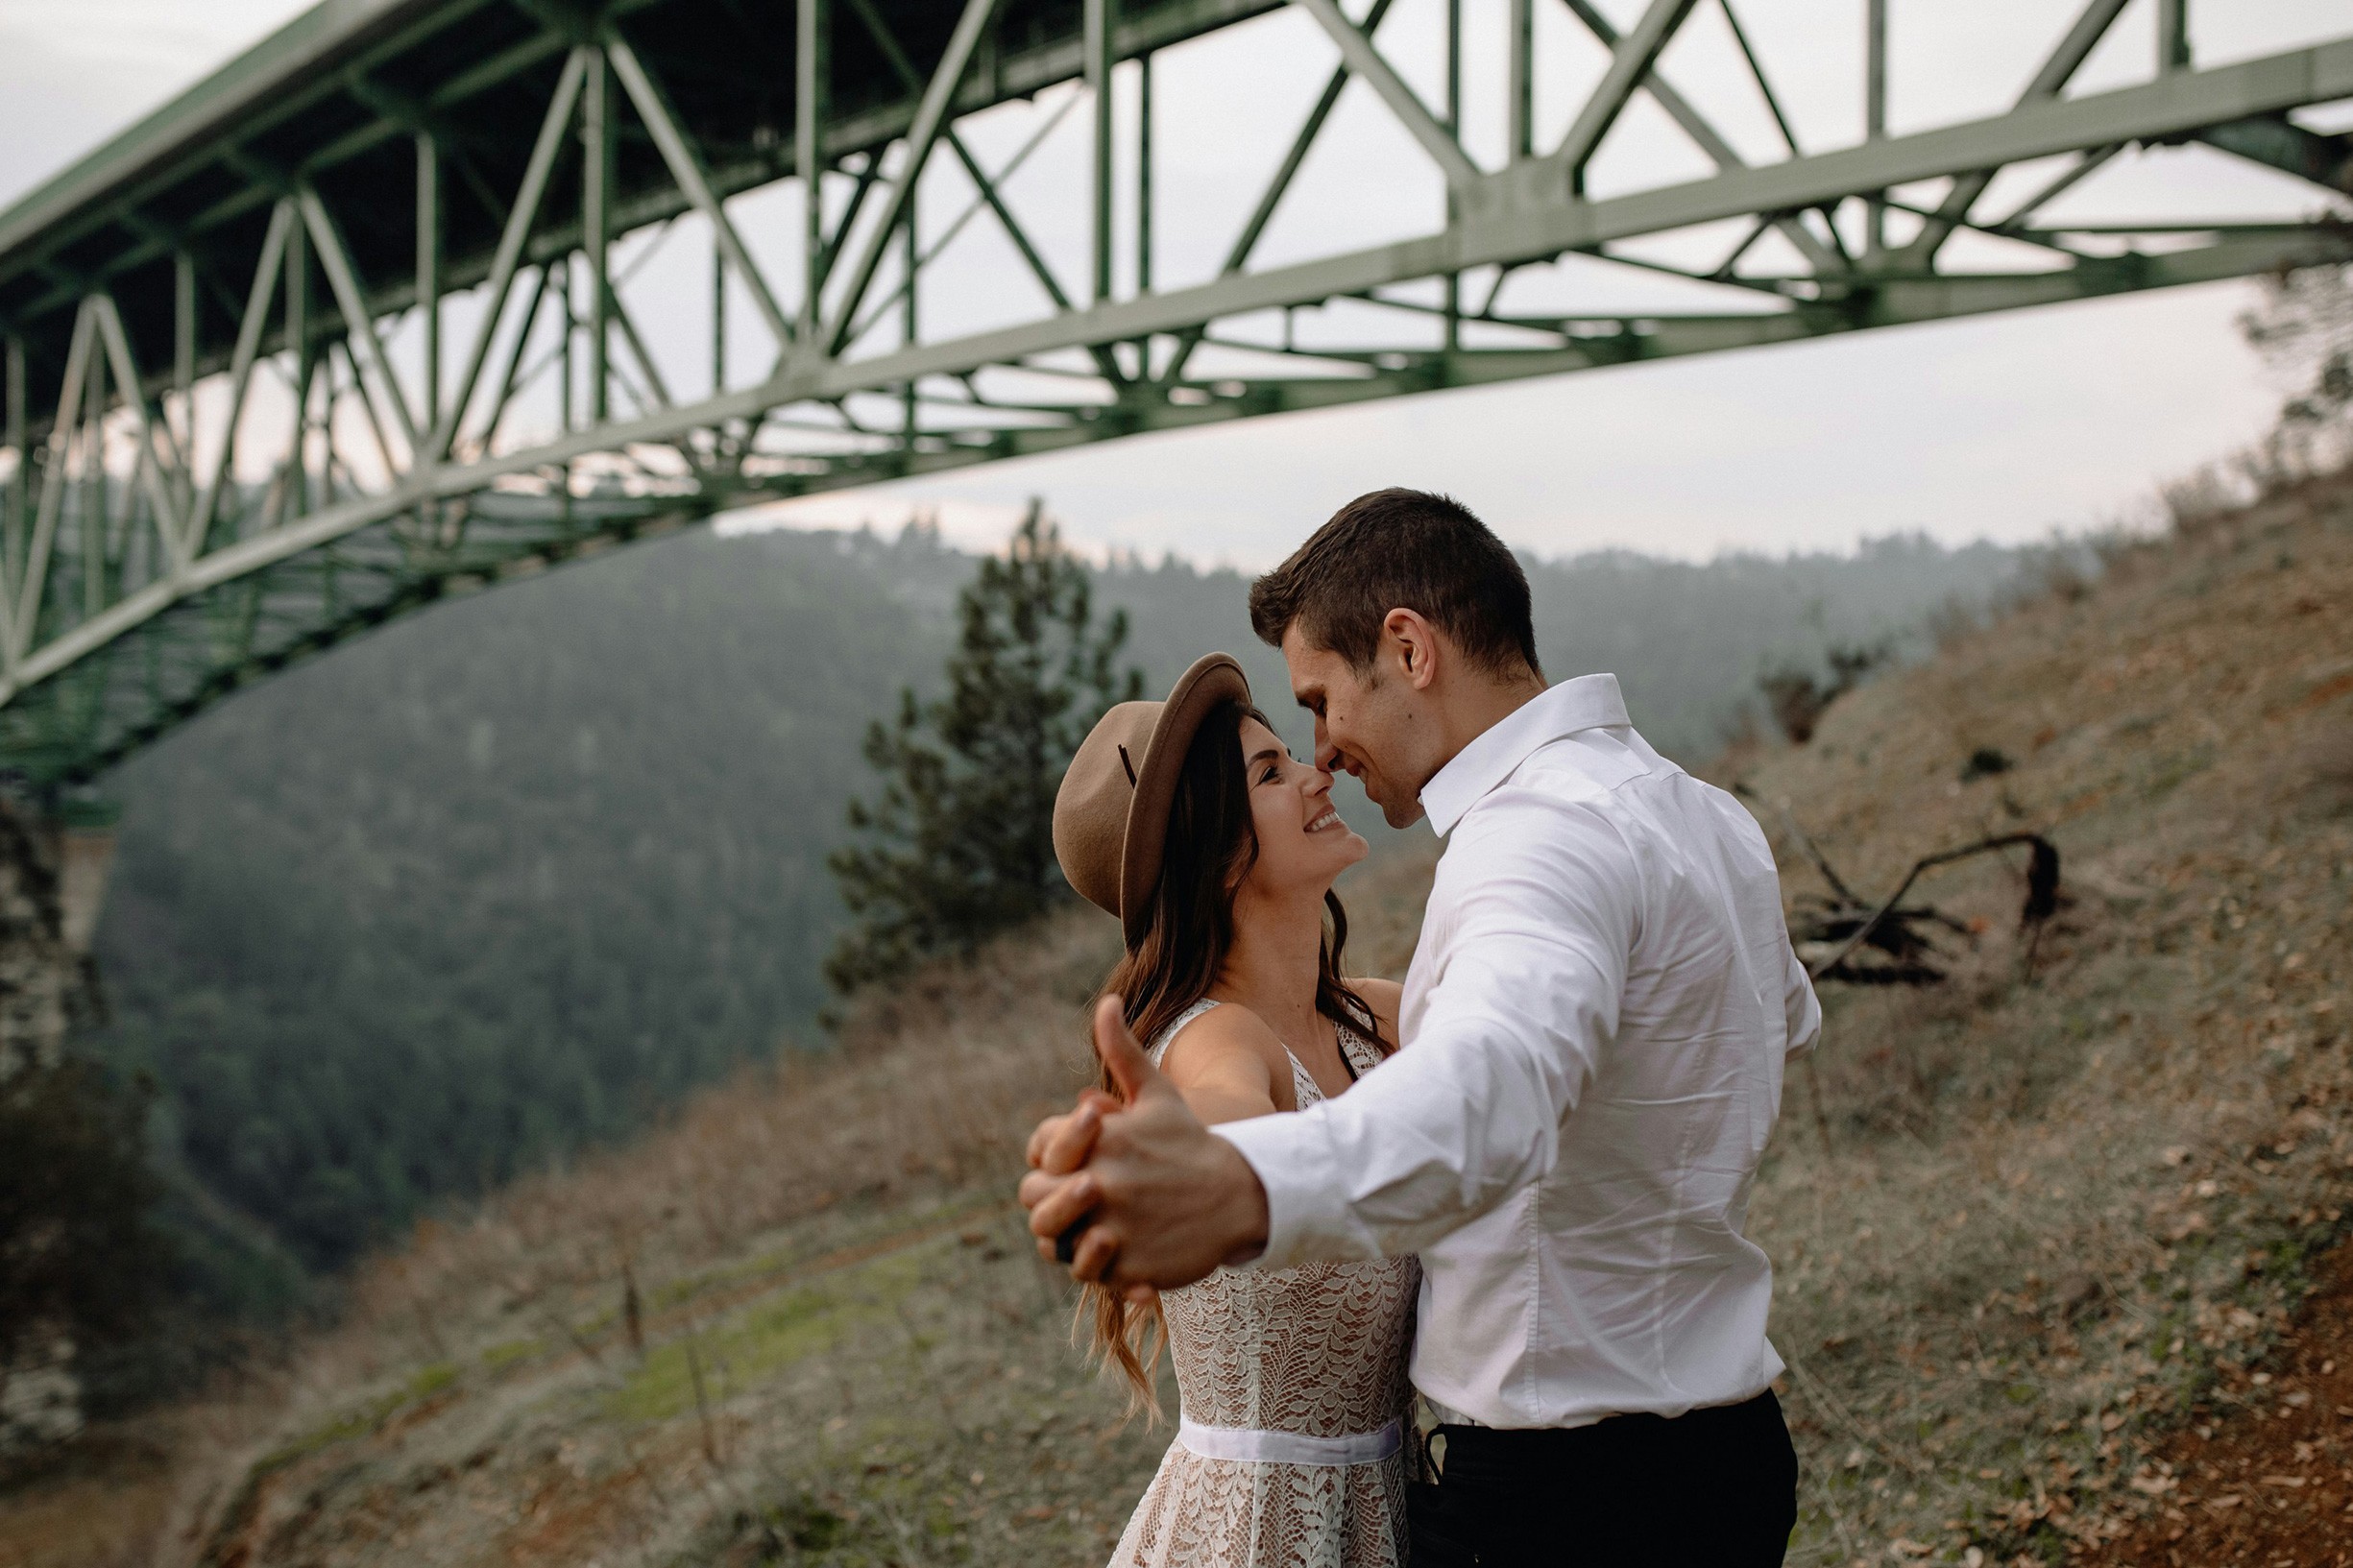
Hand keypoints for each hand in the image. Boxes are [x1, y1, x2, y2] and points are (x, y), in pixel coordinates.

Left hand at [1019, 996, 1270, 1297]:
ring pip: (1052, 1242)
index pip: (1039, 1149)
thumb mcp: (1156, 1094)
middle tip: (1083, 1198)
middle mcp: (1100, 1183)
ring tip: (1093, 1227)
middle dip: (1050, 1198)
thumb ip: (1121, 1051)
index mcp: (1100, 1138)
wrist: (1242, 1194)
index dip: (1051, 1156)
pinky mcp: (1128, 1266)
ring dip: (1065, 1237)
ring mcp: (1114, 1228)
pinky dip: (1098, 1266)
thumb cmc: (1190, 1142)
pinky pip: (1088, 1273)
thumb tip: (1107, 1002)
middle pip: (1034, 1198)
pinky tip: (1120, 1249)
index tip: (1079, 1160)